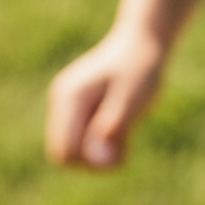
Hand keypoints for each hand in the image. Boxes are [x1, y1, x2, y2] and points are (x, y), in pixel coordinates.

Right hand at [46, 26, 164, 168]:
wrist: (142, 41)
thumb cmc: (141, 67)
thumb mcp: (134, 98)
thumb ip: (114, 127)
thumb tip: (96, 158)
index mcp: (71, 97)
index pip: (65, 152)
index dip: (93, 162)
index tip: (121, 151)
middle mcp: (61, 100)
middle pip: (64, 155)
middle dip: (94, 161)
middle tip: (125, 143)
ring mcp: (65, 104)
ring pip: (73, 151)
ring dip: (99, 153)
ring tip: (125, 131)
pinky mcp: (75, 110)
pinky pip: (81, 142)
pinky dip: (102, 144)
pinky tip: (121, 126)